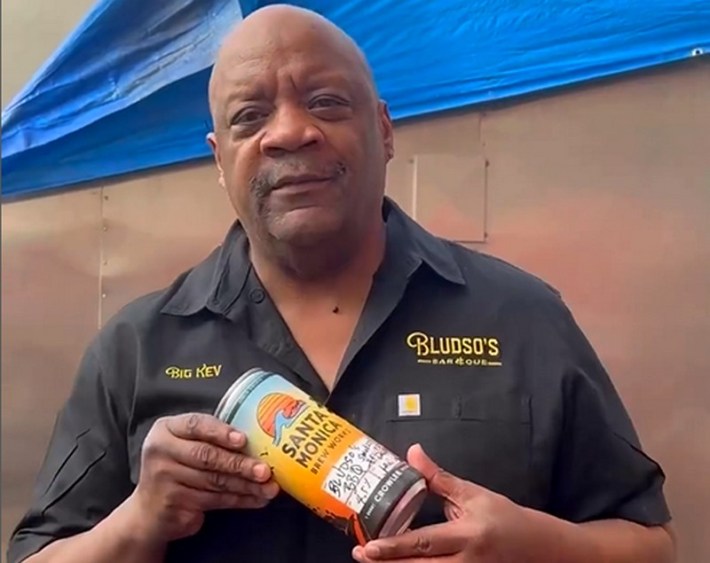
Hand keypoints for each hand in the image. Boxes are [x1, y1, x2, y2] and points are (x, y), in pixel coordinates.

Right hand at [126, 413, 279, 544]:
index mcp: (166, 429)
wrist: (148, 511)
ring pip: (215, 481)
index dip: (221, 432)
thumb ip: (209, 439)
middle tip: (264, 470)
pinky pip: (215, 500)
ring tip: (269, 487)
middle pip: (207, 456)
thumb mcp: (184, 446)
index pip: (196, 425)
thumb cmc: (176, 468)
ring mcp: (164, 479)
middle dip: (240, 463)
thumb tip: (258, 441)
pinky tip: (257, 499)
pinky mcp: (174, 503)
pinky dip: (240, 500)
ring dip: (246, 485)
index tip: (243, 440)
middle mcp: (161, 451)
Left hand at [352, 444, 535, 561]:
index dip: (396, 546)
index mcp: (467, 535)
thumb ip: (439, 478)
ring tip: (372, 561)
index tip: (370, 546)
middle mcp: (465, 562)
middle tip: (360, 554)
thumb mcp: (471, 494)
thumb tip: (413, 452)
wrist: (535, 547)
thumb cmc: (502, 516)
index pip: (424, 543)